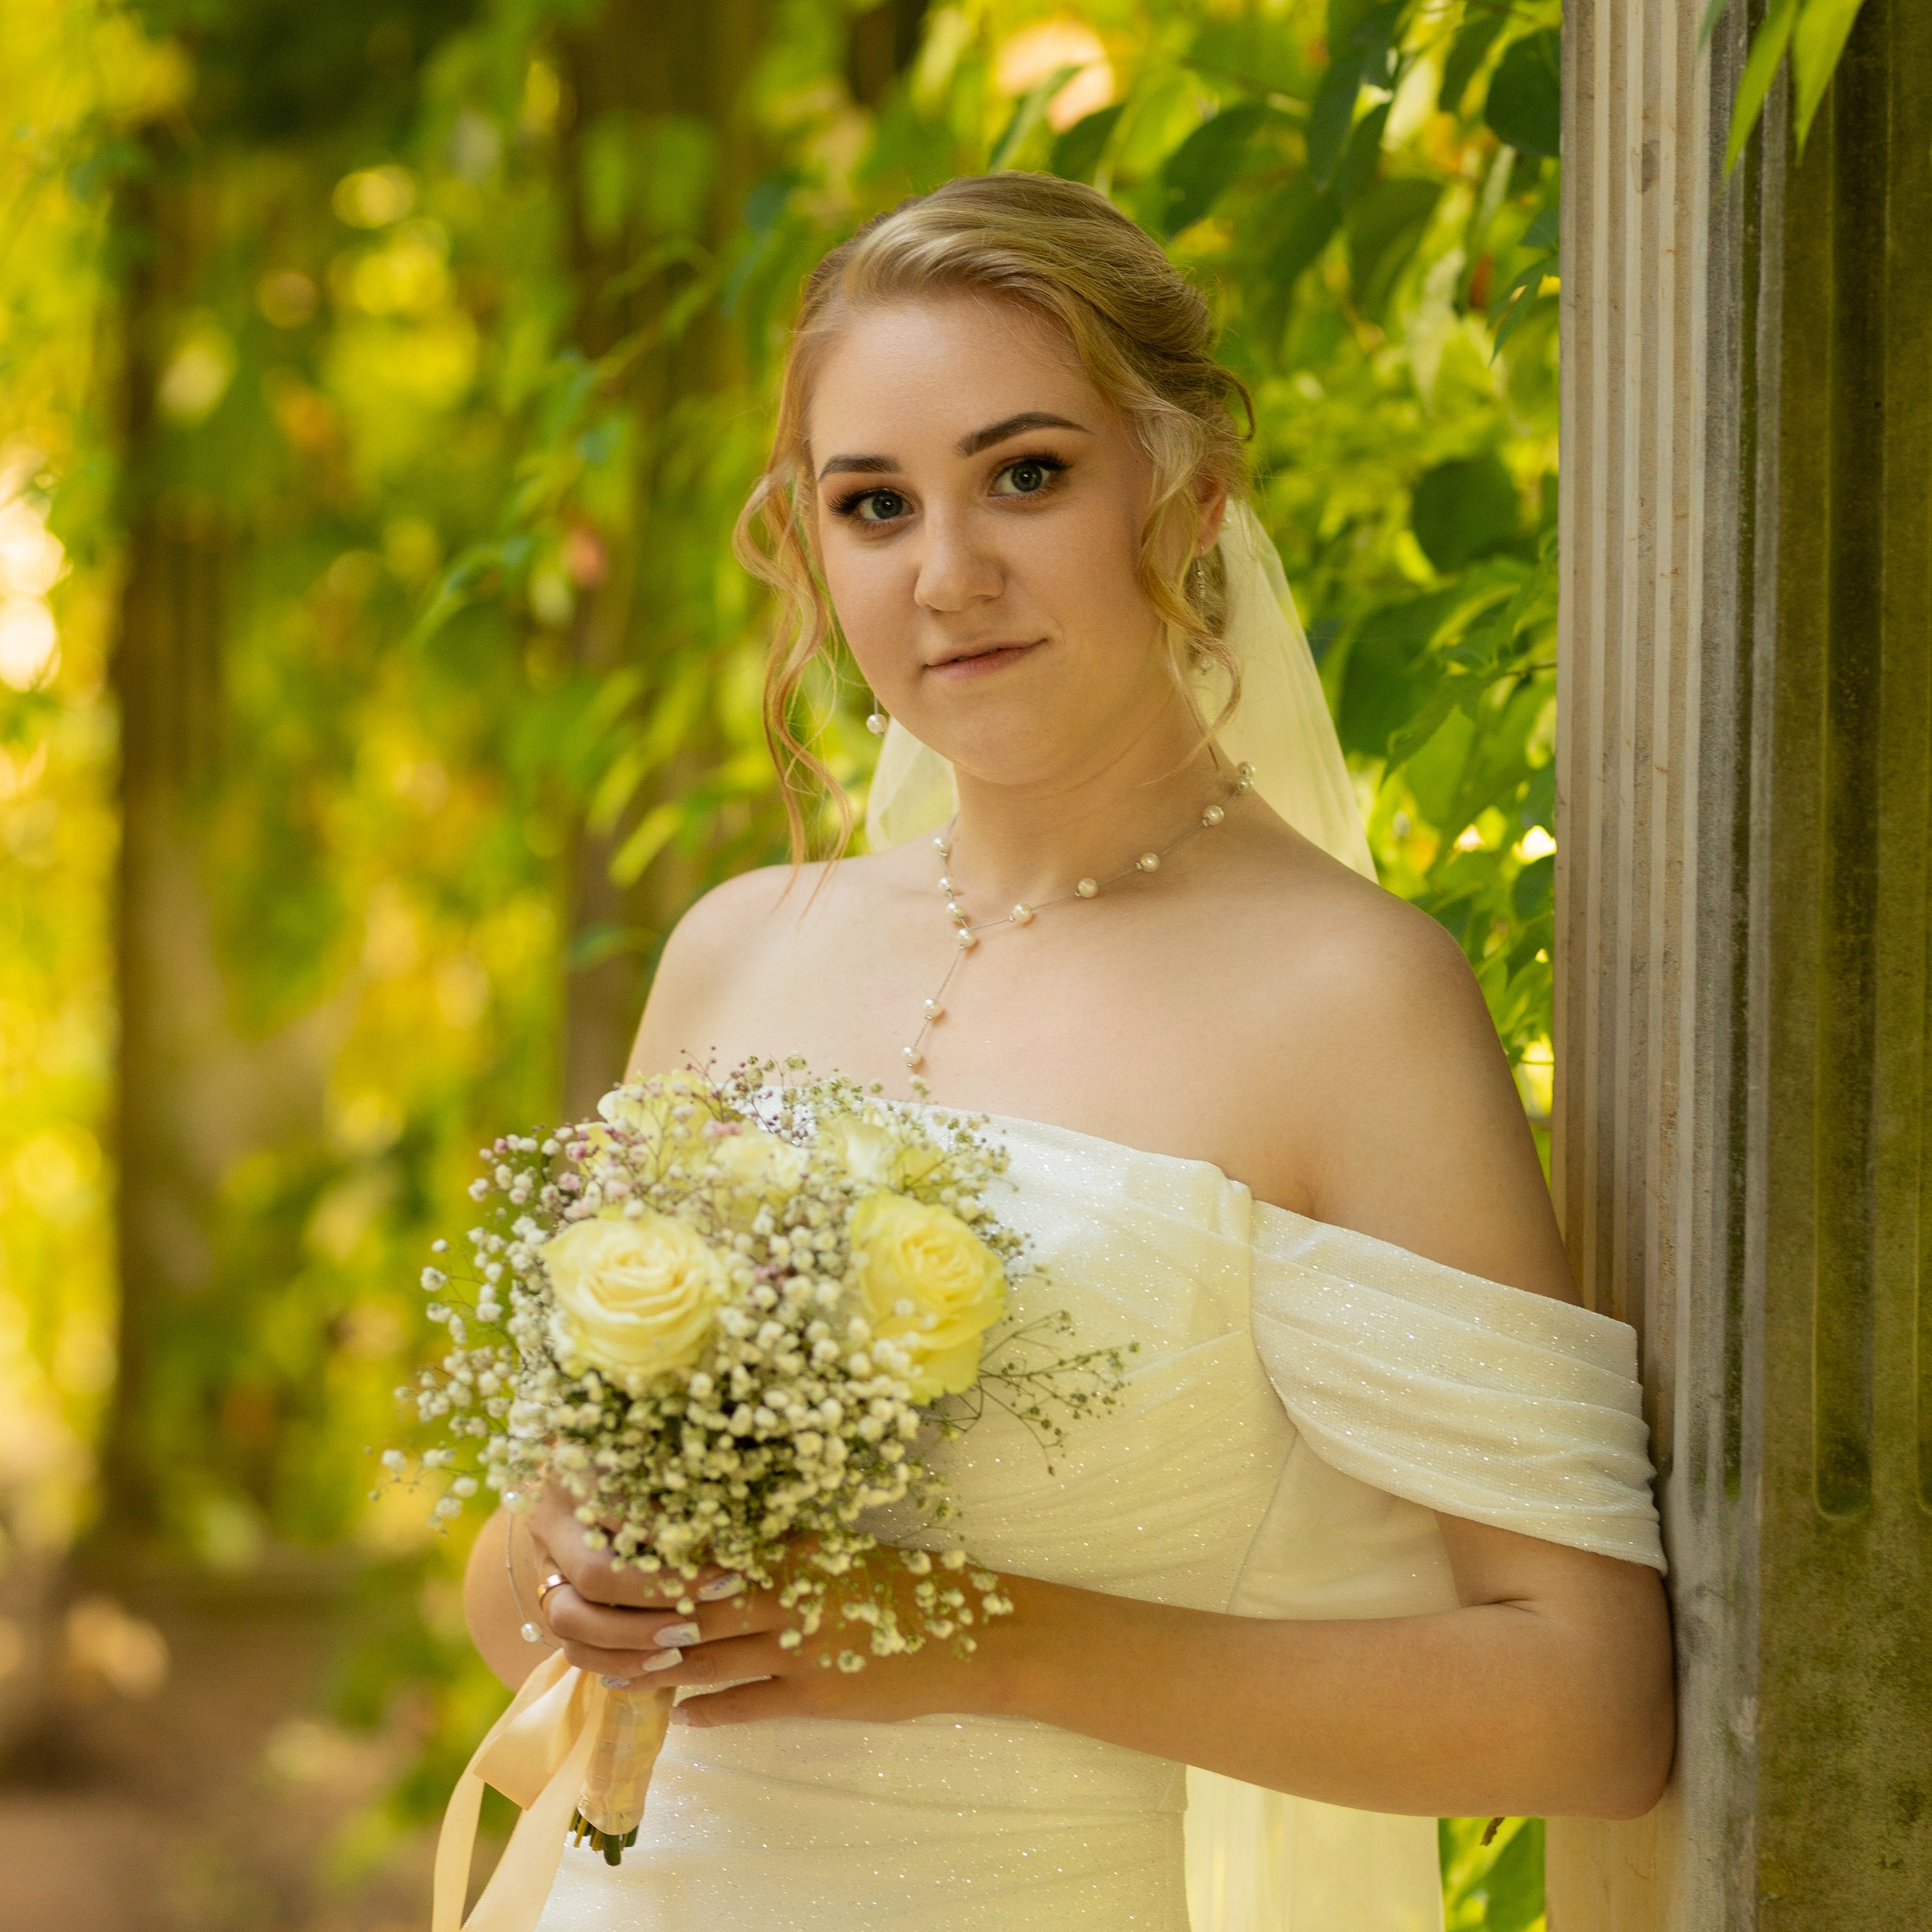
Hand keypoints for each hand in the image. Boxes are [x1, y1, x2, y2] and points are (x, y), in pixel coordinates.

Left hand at [525, 1482, 1024, 1726]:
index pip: (701, 1551)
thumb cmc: (904, 1584)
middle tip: (584, 1624)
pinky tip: (682, 1714)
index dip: (648, 1560)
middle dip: (632, 1618)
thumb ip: (782, 1547)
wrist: (969, 1633)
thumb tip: (719, 1545)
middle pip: (688, 1607)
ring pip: (704, 1659)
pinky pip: (745, 1703)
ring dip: (654, 1671)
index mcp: (791, 1547)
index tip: (602, 1560)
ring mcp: (799, 1644)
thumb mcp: (839, 1549)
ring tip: (616, 1676)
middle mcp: (787, 1590)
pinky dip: (708, 1710)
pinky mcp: (815, 1693)